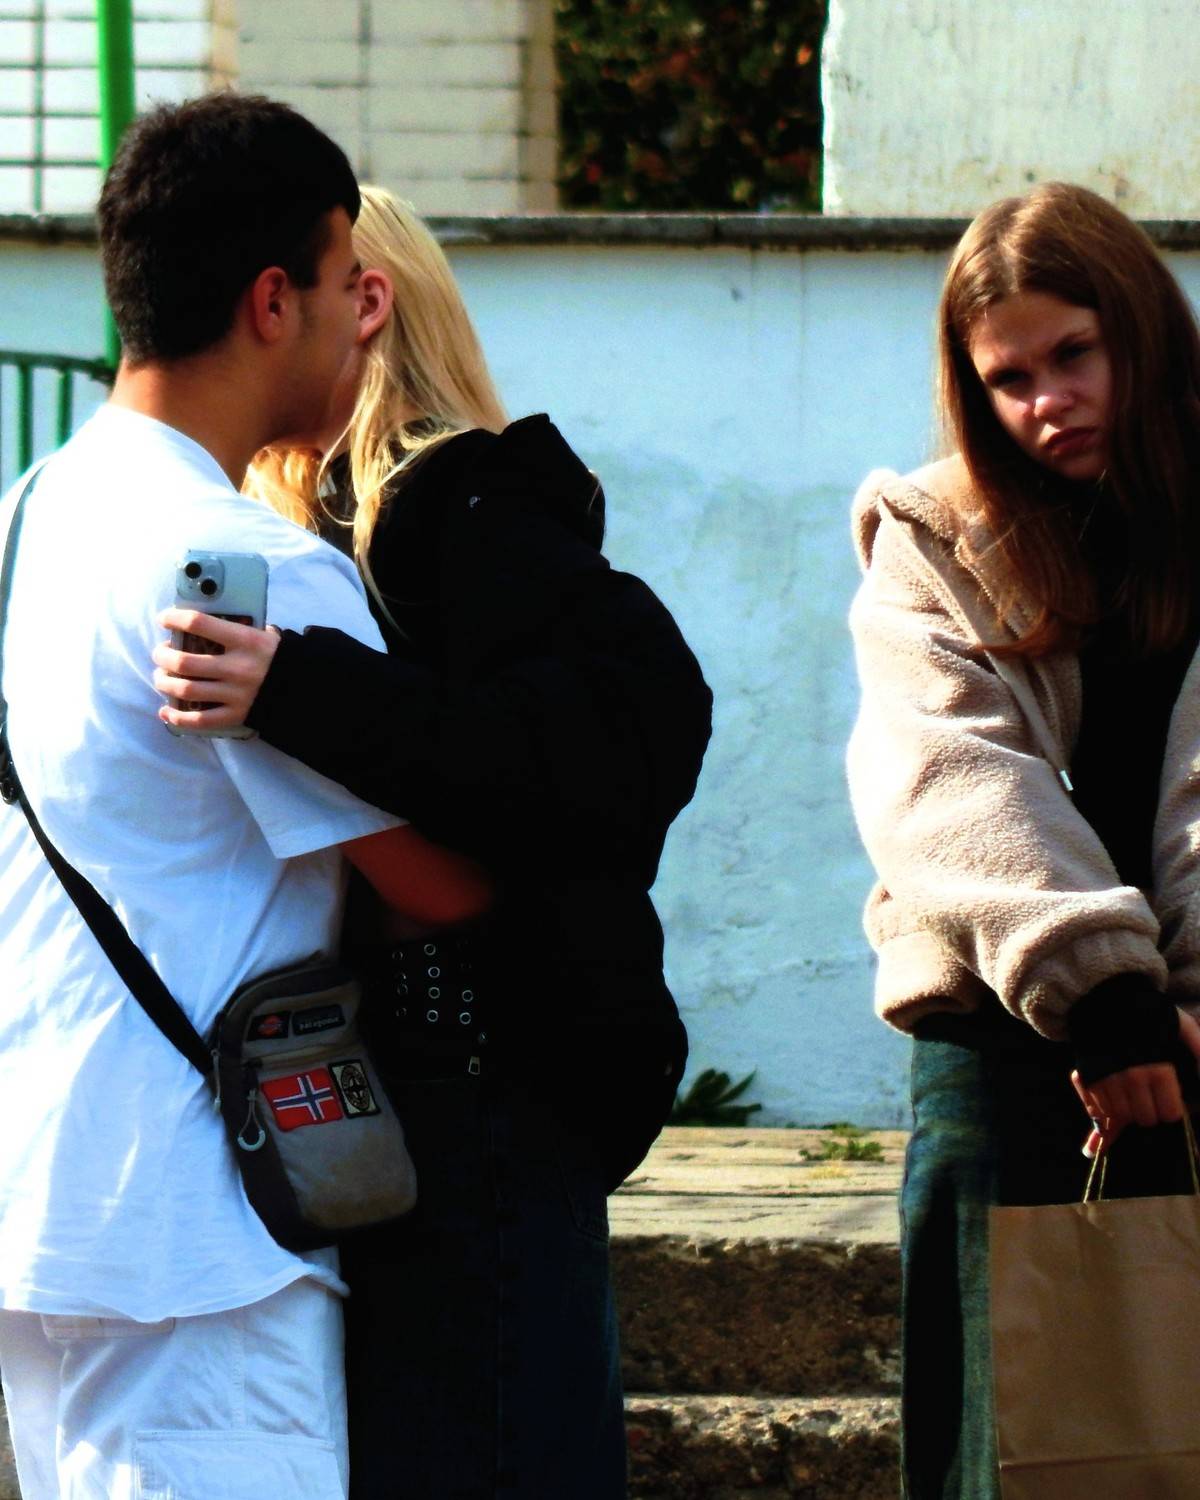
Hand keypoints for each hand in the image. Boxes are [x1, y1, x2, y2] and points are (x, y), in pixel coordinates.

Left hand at [153, 608, 279, 732]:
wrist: (304, 688)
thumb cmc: (279, 658)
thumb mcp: (265, 636)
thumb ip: (238, 630)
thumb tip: (205, 624)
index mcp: (245, 641)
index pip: (200, 624)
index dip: (175, 619)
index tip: (164, 619)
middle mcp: (238, 667)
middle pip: (184, 662)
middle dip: (163, 656)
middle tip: (160, 653)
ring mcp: (235, 694)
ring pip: (185, 690)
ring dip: (164, 683)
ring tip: (161, 677)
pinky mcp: (235, 715)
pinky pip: (199, 720)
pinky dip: (177, 717)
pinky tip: (166, 710)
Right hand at [1072, 1007, 1199, 1156]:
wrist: (1103, 994)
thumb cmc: (1147, 1010)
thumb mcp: (1181, 1024)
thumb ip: (1199, 1049)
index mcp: (1158, 1069)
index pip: (1170, 1113)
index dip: (1172, 1108)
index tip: (1169, 1099)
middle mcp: (1131, 1078)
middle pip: (1146, 1118)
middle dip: (1151, 1110)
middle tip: (1150, 1096)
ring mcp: (1107, 1079)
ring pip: (1122, 1115)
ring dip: (1129, 1109)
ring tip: (1132, 1094)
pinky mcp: (1087, 1078)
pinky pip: (1100, 1109)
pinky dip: (1108, 1106)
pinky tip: (1115, 1092)